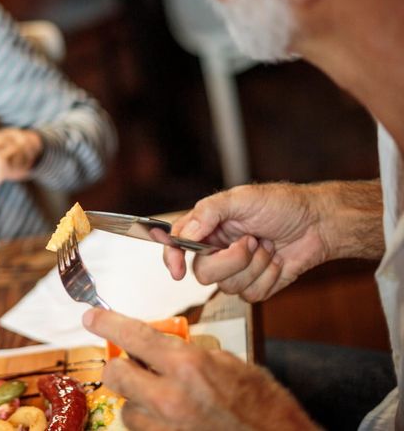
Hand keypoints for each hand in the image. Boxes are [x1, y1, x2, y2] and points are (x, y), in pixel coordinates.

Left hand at [83, 308, 316, 430]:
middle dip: (121, 367)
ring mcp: (166, 429)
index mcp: (188, 366)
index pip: (133, 336)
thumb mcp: (230, 365)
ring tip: (165, 401)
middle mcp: (169, 398)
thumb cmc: (265, 408)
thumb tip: (161, 348)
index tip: (91, 317)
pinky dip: (152, 423)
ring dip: (138, 401)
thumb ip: (189, 354)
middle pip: (115, 374)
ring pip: (126, 408)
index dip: (107, 322)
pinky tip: (174, 420)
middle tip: (135, 366)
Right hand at [163, 183, 333, 301]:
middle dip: (231, 260)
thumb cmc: (282, 205)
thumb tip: (186, 234)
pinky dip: (268, 277)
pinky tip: (277, 260)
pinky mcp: (256, 285)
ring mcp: (236, 270)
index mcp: (207, 227)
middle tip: (250, 241)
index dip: (172, 258)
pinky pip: (251, 295)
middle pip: (203, 273)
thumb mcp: (242, 197)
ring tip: (267, 246)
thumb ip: (208, 212)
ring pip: (228, 287)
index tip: (177, 269)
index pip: (177, 245)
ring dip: (255, 266)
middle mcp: (217, 250)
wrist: (319, 223)